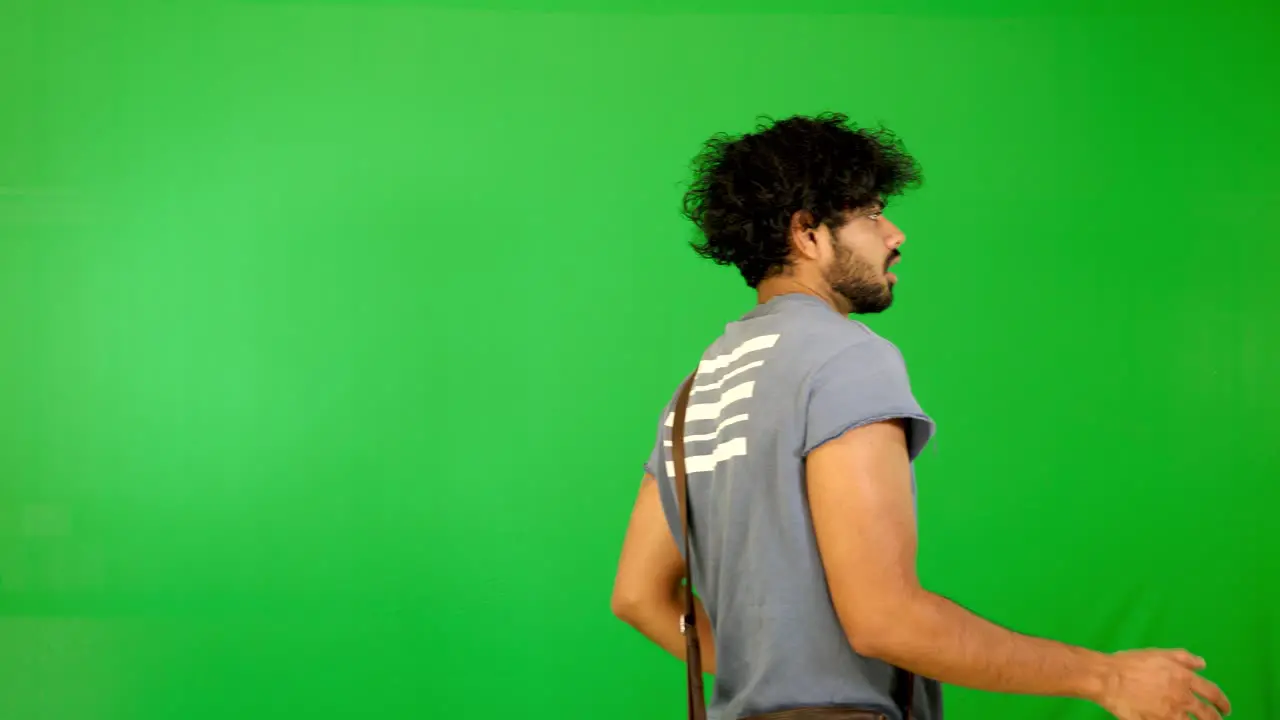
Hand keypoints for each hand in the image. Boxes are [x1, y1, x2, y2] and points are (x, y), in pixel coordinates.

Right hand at [1096, 649, 1230, 719]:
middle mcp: (1182, 698)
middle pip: (1207, 714)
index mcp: (1184, 678)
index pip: (1212, 693)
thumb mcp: (1158, 653)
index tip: (1225, 709)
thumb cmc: (1130, 662)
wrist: (1108, 678)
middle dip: (1215, 719)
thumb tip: (1203, 664)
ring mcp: (1170, 713)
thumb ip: (1183, 658)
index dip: (1222, 702)